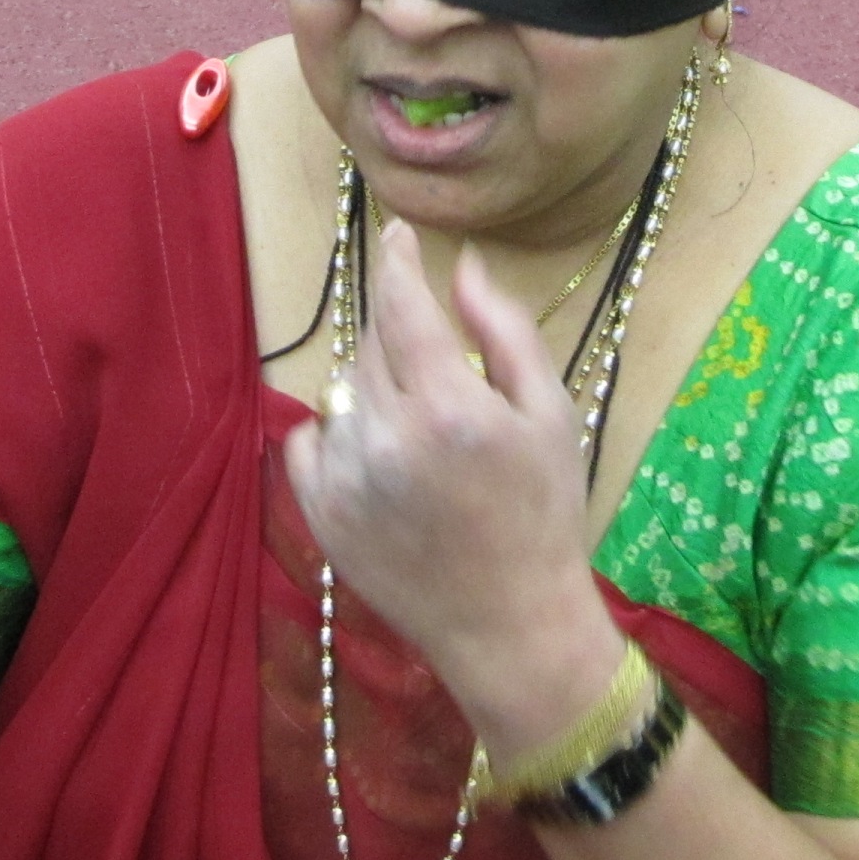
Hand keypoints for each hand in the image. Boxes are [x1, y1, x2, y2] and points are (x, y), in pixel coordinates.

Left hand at [282, 218, 623, 756]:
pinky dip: (339, 435)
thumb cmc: (544, 515)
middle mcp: (387, 438)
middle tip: (443, 373)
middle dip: (401, 336)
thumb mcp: (549, 415)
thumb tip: (462, 265)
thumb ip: (505, 332)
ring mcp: (345, 478)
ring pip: (344, 390)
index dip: (396, 260)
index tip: (395, 234)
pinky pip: (309, 439)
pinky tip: (383, 461)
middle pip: (372, 344)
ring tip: (423, 436)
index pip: (401, 304)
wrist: (509, 625)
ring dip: (377, 390)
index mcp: (451, 408)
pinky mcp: (318, 513)